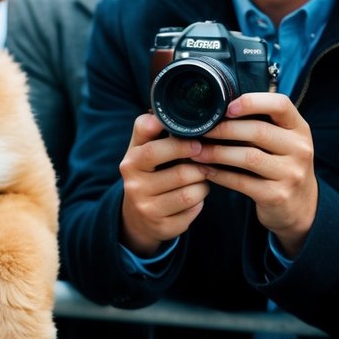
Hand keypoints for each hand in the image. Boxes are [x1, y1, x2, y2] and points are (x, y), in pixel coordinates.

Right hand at [118, 112, 209, 256]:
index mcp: (130, 161)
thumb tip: (159, 111)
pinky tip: (194, 197)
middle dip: (200, 165)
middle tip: (208, 159)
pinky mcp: (162, 227)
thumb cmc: (146, 173)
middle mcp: (134, 185)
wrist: (136, 216)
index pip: (155, 149)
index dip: (180, 145)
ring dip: (203, 184)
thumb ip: (148, 129)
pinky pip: (193, 210)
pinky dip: (199, 202)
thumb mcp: (140, 150)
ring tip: (201, 178)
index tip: (197, 141)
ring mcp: (147, 208)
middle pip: (181, 172)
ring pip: (192, 192)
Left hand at [192, 92, 317, 256]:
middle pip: (258, 131)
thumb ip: (260, 124)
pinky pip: (242, 182)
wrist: (300, 205)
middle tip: (200, 131)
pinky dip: (220, 175)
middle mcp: (300, 149)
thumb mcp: (281, 140)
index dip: (251, 102)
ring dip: (217, 153)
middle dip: (224, 130)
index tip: (226, 108)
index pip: (280, 104)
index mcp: (299, 128)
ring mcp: (291, 173)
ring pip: (249, 157)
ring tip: (197, 151)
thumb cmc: (280, 164)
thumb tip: (217, 109)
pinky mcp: (278, 195)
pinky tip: (206, 170)